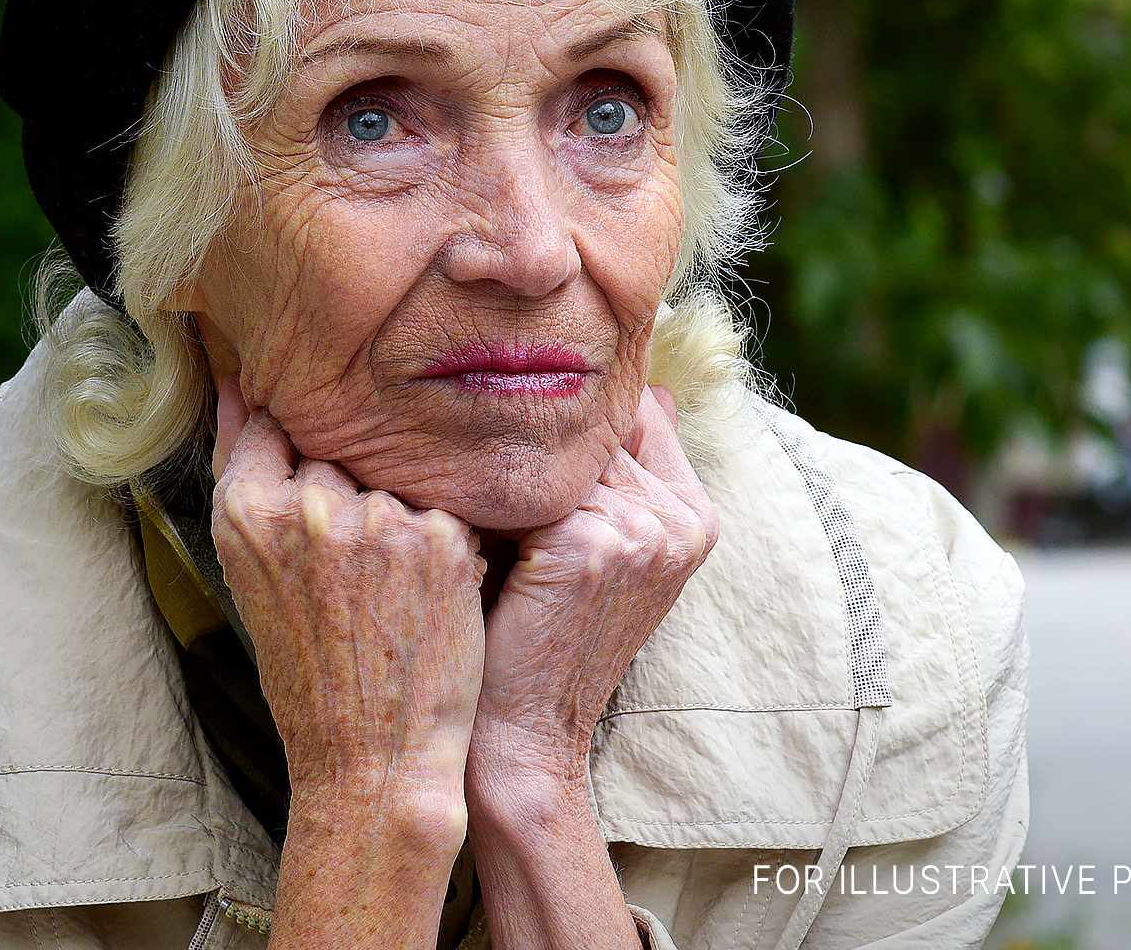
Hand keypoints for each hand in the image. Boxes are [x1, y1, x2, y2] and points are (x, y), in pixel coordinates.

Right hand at [209, 376, 487, 828]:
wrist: (371, 759)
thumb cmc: (308, 669)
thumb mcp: (250, 569)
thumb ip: (242, 468)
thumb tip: (234, 382)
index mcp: (245, 510)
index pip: (271, 426)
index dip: (297, 452)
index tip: (315, 481)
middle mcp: (308, 506)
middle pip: (338, 446)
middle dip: (352, 487)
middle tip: (361, 562)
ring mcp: (377, 519)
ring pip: (396, 470)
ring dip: (401, 509)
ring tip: (397, 583)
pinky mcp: (440, 538)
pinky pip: (446, 501)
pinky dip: (446, 536)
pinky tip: (435, 588)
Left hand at [470, 386, 719, 781]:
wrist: (521, 738)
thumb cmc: (539, 641)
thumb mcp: (592, 553)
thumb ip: (610, 476)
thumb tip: (633, 392)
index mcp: (693, 515)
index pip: (633, 411)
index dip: (564, 418)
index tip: (503, 422)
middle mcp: (680, 518)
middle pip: (588, 423)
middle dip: (523, 428)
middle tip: (451, 434)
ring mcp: (643, 529)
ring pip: (550, 447)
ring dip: (492, 454)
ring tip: (437, 468)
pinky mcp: (592, 543)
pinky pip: (519, 477)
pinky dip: (474, 488)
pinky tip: (441, 505)